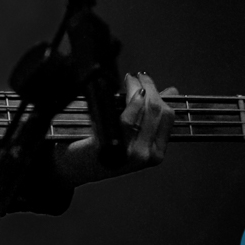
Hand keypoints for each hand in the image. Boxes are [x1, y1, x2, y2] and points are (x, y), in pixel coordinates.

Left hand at [53, 72, 178, 185]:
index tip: (148, 82)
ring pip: (146, 111)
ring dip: (138, 88)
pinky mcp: (115, 148)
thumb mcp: (130, 135)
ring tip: (130, 79)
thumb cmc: (101, 150)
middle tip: (139, 77)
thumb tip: (170, 92)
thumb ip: (149, 116)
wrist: (74, 168)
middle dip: (150, 87)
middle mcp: (148, 154)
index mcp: (156, 153)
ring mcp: (132, 153)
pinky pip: (127, 119)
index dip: (160, 94)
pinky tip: (126, 91)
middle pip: (158, 111)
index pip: (168, 117)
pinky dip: (130, 102)